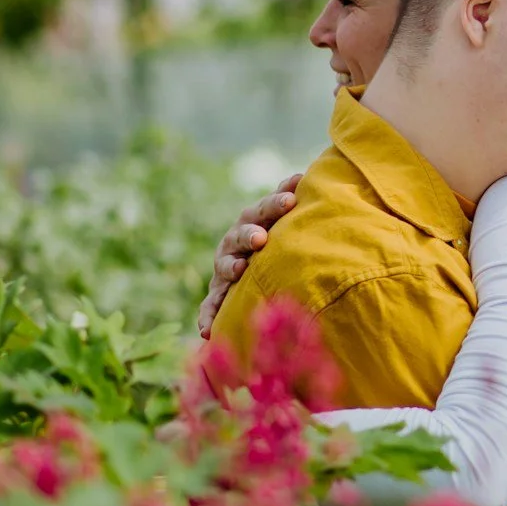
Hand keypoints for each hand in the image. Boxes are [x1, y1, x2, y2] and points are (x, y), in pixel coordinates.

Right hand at [195, 175, 300, 337]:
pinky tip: (206, 329)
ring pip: (224, 266)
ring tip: (238, 271)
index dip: (275, 204)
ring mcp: (224, 268)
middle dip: (249, 235)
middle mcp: (234, 242)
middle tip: (261, 238)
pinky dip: (208, 316)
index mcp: (252, 222)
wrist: (252, 261)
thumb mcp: (279, 217)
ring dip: (230, 267)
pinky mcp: (218, 294)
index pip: (263, 210)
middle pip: (239, 236)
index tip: (291, 200)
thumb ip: (286, 197)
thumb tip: (299, 176)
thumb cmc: (273, 234)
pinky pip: (210, 305)